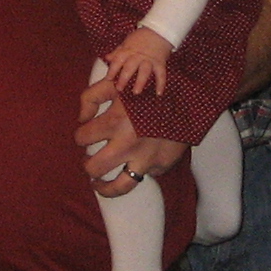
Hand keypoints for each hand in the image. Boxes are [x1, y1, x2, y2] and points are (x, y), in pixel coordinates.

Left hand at [77, 69, 187, 195]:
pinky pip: (144, 176)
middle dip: (88, 165)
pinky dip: (137, 171)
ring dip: (105, 187)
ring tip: (99, 184)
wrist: (188, 92)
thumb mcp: (117, 83)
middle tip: (90, 161)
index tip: (86, 135)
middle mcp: (128, 145)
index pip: (82, 138)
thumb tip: (81, 119)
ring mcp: (147, 158)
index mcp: (114, 122)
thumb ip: (91, 97)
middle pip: (94, 168)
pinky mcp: (163, 164)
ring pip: (119, 186)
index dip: (81, 136)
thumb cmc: (149, 85)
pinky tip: (134, 163)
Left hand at [109, 28, 174, 95]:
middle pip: (130, 67)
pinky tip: (159, 93)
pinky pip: (161, 74)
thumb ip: (117, 52)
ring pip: (144, 71)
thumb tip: (106, 59)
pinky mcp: (160, 63)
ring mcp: (149, 60)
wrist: (159, 31)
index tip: (108, 79)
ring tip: (136, 92)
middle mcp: (138, 56)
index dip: (112, 70)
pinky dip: (161, 83)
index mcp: (128, 50)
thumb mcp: (127, 42)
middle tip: (119, 89)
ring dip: (140, 82)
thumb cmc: (141, 37)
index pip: (118, 60)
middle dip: (124, 78)